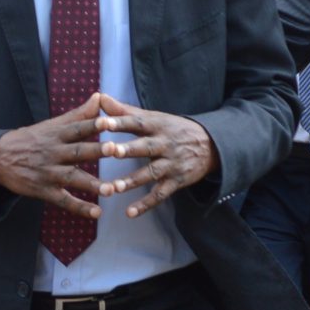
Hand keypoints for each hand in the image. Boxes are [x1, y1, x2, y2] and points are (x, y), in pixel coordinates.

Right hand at [0, 94, 109, 212]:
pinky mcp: (44, 191)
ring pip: (73, 178)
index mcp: (57, 135)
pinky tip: (97, 213)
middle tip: (115, 149)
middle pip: (77, 152)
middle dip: (96, 151)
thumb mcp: (52, 124)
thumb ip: (79, 114)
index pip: (77, 128)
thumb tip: (100, 96)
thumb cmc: (31, 139)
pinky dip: (80, 208)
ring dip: (92, 184)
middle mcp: (54, 153)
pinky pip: (64, 201)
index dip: (92, 124)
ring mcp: (48, 173)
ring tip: (111, 189)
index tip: (109, 121)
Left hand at [94, 96, 218, 216]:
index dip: (120, 122)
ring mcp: (171, 164)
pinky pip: (160, 194)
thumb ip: (124, 110)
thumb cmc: (172, 129)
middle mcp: (165, 144)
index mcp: (157, 126)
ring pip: (151, 173)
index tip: (103, 122)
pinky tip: (129, 213)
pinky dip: (145, 205)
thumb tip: (99, 96)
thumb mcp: (153, 117)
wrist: (210, 145)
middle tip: (111, 151)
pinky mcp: (176, 181)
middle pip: (145, 146)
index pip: (137, 122)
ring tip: (114, 188)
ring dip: (132, 181)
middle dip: (128, 149)